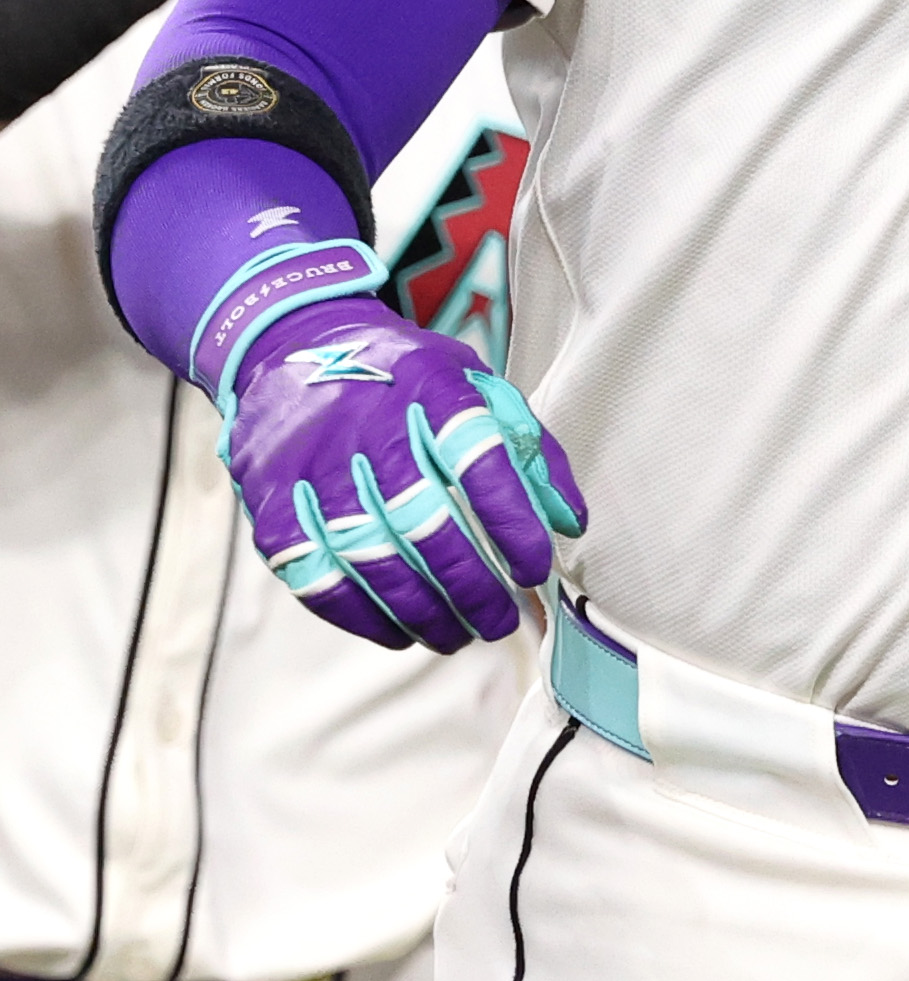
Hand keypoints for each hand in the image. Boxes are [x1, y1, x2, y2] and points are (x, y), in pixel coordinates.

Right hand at [217, 291, 583, 651]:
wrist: (293, 346)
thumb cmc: (404, 380)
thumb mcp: (475, 385)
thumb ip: (528, 449)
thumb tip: (568, 522)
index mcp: (432, 391)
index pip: (482, 462)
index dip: (512, 523)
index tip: (534, 569)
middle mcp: (370, 427)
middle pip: (423, 521)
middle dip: (468, 585)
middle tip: (498, 621)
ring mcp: (312, 466)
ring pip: (369, 557)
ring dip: (418, 610)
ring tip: (456, 635)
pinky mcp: (269, 502)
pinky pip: (313, 574)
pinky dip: (358, 614)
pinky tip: (396, 631)